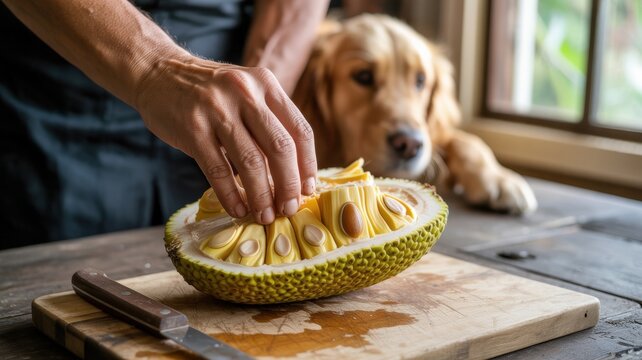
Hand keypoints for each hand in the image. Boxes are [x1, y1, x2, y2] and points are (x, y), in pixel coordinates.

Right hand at [134, 56, 316, 223]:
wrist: (159, 72)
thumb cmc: (210, 93)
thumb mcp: (247, 92)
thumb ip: (270, 122)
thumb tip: (294, 173)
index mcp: (266, 84)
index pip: (300, 130)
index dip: (308, 165)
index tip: (308, 191)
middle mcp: (245, 93)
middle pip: (280, 147)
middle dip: (289, 185)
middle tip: (288, 209)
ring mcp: (217, 109)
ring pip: (251, 162)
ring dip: (261, 196)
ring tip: (265, 216)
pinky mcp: (192, 128)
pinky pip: (218, 169)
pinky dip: (231, 195)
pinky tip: (238, 209)